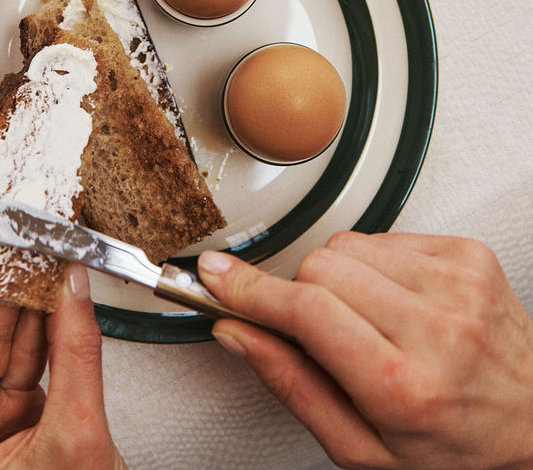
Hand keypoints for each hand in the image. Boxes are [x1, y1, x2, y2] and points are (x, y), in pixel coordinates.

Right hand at [199, 232, 532, 469]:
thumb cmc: (454, 447)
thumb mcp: (363, 449)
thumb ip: (292, 385)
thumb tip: (237, 334)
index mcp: (404, 384)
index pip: (306, 311)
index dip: (249, 289)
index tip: (215, 276)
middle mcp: (437, 327)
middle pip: (321, 266)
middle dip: (301, 292)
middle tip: (321, 329)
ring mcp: (457, 283)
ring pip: (348, 243)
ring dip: (340, 276)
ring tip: (370, 319)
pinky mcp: (467, 254)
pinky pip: (384, 235)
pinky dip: (375, 264)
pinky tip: (397, 301)